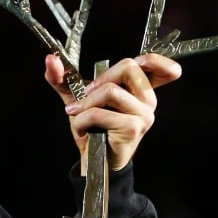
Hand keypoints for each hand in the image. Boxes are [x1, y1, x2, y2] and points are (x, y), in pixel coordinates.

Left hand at [44, 53, 181, 171]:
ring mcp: (144, 115)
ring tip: (79, 116)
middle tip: (86, 97)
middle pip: (128, 67)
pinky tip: (81, 129)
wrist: (93, 159)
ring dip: (85, 104)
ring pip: (110, 90)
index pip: (167, 69)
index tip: (140, 60)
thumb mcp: (78, 97)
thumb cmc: (92, 127)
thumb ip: (63, 77)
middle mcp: (149, 100)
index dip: (157, 60)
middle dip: (99, 80)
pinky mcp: (132, 128)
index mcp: (142, 89)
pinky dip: (81, 120)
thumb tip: (51, 59)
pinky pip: (99, 113)